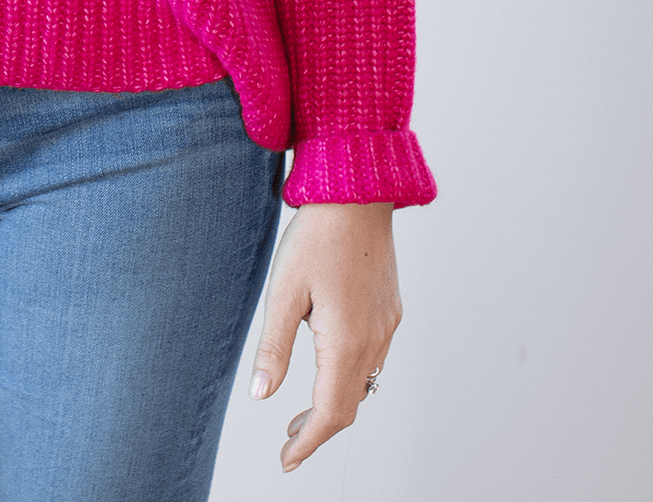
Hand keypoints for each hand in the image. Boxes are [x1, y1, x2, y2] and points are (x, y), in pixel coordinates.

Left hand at [248, 201, 400, 471]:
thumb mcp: (283, 291)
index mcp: (346, 341)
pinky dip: (349, 374)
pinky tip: (329, 365)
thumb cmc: (315, 236)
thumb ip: (274, 348)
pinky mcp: (390, 308)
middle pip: (349, 404)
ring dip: (335, 401)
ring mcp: (387, 324)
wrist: (357, 191)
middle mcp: (374, 339)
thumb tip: (262, 396)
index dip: (308, 442)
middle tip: (288, 442)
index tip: (286, 461)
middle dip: (318, 427)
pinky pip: (374, 356)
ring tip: (303, 410)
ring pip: (364, 382)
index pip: (331, 413)